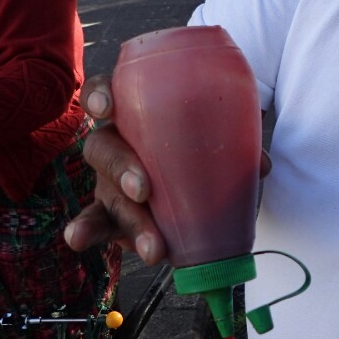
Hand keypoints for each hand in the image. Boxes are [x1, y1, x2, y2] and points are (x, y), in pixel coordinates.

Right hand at [63, 74, 271, 263]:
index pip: (106, 91)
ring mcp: (110, 180)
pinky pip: (97, 221)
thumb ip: (237, 144)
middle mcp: (115, 143)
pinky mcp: (111, 212)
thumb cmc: (199, 143)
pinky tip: (77, 239)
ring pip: (106, 192)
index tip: (104, 107)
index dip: (99, 95)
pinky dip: (87, 230)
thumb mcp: (217, 135)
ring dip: (125, 217)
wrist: (192, 178)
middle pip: (104, 148)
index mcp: (135, 111)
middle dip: (122, 168)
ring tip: (149, 247)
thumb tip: (261, 166)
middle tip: (145, 190)